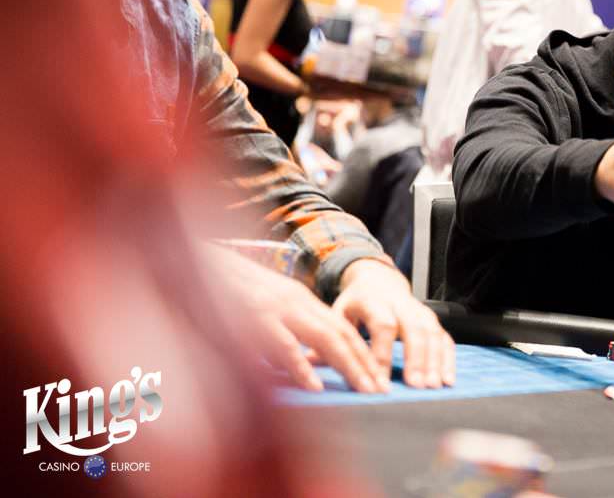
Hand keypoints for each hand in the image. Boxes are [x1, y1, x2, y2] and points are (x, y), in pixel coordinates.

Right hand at [213, 249, 387, 392]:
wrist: (194, 262)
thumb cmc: (227, 290)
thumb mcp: (266, 305)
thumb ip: (286, 329)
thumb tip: (304, 363)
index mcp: (299, 299)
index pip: (341, 328)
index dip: (362, 352)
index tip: (377, 376)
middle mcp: (294, 302)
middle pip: (340, 333)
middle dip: (364, 363)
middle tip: (380, 389)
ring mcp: (276, 309)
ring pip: (323, 338)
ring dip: (347, 365)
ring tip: (363, 388)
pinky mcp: (253, 320)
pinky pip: (283, 346)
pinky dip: (301, 366)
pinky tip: (315, 386)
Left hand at [334, 259, 455, 388]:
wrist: (380, 279)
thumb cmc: (357, 303)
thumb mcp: (339, 313)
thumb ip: (329, 337)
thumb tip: (307, 362)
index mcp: (374, 301)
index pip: (383, 326)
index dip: (383, 354)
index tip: (379, 383)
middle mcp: (401, 304)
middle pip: (414, 329)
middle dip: (416, 358)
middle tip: (415, 386)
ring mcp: (419, 311)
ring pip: (432, 334)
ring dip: (435, 361)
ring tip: (433, 386)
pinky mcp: (432, 320)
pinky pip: (444, 338)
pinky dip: (448, 359)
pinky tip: (448, 379)